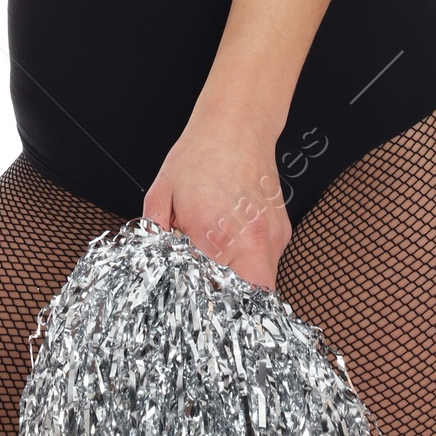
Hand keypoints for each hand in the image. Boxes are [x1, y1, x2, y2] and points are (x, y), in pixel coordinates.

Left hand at [141, 94, 289, 292]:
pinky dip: (249, 262)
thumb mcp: (162, 196)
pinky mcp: (283, 231)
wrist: (237, 125)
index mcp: (220, 236)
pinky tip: (231, 242)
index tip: (192, 310)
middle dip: (225, 304)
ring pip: (261, 285)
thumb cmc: (200, 156)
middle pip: (247, 300)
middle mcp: (255, 241)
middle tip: (205, 297)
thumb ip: (154, 237)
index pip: (217, 296)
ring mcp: (274, 238)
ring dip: (238, 284)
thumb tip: (152, 266)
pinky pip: (267, 262)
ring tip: (216, 264)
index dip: (203, 307)